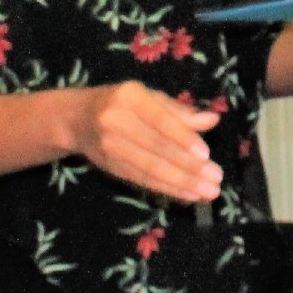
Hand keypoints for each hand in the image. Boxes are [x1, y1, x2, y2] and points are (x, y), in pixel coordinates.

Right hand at [68, 80, 223, 201]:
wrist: (77, 119)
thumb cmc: (123, 103)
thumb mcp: (149, 98)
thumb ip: (179, 110)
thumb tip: (212, 119)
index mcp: (130, 96)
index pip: (160, 120)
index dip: (182, 138)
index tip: (206, 154)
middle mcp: (116, 120)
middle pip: (157, 147)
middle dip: (188, 167)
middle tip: (216, 179)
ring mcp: (110, 146)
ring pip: (150, 168)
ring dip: (182, 183)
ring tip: (208, 192)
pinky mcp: (111, 167)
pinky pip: (143, 180)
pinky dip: (168, 189)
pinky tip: (189, 195)